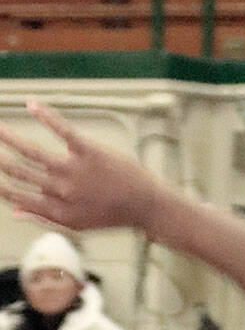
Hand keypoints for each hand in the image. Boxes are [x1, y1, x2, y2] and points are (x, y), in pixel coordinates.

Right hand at [0, 98, 160, 232]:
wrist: (145, 206)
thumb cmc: (112, 214)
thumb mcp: (78, 225)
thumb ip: (45, 217)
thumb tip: (15, 212)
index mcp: (59, 212)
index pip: (19, 197)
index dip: (1, 188)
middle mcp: (63, 193)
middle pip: (21, 174)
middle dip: (1, 163)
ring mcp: (74, 172)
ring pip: (33, 153)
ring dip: (11, 139)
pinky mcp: (88, 153)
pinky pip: (62, 131)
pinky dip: (46, 116)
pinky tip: (32, 104)